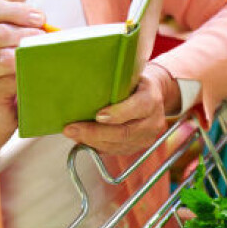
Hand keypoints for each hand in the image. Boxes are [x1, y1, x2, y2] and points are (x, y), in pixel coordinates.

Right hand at [0, 0, 45, 157]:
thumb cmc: (10, 72)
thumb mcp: (12, 46)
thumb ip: (23, 32)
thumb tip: (49, 29)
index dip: (19, 11)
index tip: (41, 19)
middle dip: (27, 34)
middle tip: (45, 40)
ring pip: (2, 56)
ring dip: (27, 54)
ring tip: (44, 55)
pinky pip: (8, 79)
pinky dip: (26, 75)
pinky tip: (38, 74)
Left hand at [62, 63, 180, 155]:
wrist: (154, 96)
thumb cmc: (135, 83)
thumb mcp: (129, 76)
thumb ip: (114, 84)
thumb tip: (83, 88)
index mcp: (152, 99)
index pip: (138, 108)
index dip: (117, 114)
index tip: (97, 115)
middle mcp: (153, 122)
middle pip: (124, 132)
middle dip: (94, 133)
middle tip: (71, 129)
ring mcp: (146, 138)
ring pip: (117, 145)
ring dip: (92, 142)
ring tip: (73, 134)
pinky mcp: (137, 147)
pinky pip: (115, 151)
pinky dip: (97, 147)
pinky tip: (82, 140)